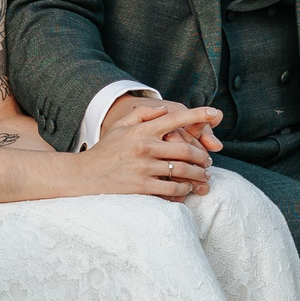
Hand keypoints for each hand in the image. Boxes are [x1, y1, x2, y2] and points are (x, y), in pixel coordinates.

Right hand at [86, 98, 224, 200]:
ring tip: (203, 178)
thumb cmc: (104, 151)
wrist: (84, 176)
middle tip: (207, 163)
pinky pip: (172, 189)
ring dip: (197, 176)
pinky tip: (186, 190)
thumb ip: (142, 114)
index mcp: (142, 130)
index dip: (198, 115)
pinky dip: (183, 191)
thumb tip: (165, 109)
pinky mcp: (142, 187)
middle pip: (186, 150)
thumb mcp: (119, 127)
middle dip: (202, 157)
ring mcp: (144, 167)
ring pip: (182, 171)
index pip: (175, 119)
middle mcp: (145, 147)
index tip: (215, 113)